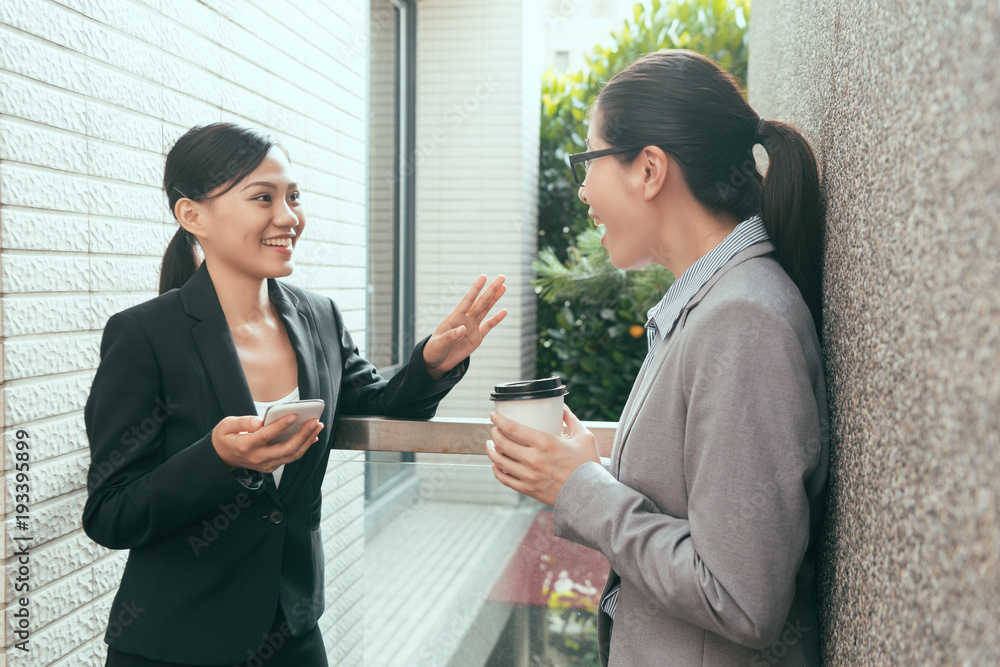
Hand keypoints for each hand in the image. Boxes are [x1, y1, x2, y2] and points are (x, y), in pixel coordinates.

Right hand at [211, 414, 323, 472]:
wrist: (221, 458)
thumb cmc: (225, 438)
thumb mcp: (225, 426)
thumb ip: (241, 422)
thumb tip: (259, 421)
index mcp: (246, 446)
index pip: (266, 436)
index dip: (281, 426)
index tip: (294, 415)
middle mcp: (258, 458)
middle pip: (285, 449)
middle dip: (303, 435)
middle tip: (314, 421)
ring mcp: (265, 464)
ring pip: (291, 455)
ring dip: (307, 441)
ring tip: (317, 427)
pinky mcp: (271, 466)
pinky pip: (290, 458)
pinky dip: (302, 447)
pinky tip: (311, 436)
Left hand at [422, 274, 507, 378]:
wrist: (437, 361)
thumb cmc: (434, 349)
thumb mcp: (439, 343)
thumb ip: (451, 336)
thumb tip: (463, 329)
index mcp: (454, 317)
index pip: (468, 300)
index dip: (476, 289)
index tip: (483, 277)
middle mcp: (465, 319)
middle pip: (480, 302)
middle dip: (491, 289)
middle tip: (501, 277)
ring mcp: (472, 327)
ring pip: (486, 310)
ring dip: (494, 299)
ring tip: (503, 287)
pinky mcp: (477, 337)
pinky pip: (488, 326)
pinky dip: (496, 319)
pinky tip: (504, 311)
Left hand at [485, 405, 599, 505]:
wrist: (590, 496)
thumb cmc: (589, 465)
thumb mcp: (584, 437)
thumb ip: (571, 419)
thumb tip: (561, 408)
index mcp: (545, 443)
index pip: (512, 428)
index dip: (498, 420)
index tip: (494, 415)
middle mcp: (534, 459)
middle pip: (502, 443)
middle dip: (494, 433)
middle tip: (494, 429)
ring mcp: (529, 476)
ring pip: (499, 461)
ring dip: (491, 450)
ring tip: (491, 444)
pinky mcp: (528, 489)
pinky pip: (504, 479)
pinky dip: (496, 470)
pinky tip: (496, 464)